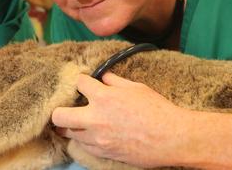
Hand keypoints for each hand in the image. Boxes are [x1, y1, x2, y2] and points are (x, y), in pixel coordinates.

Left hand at [51, 73, 190, 167]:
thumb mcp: (136, 87)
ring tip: (82, 120)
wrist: (172, 138)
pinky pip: (83, 146)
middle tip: (68, 107)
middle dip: (60, 109)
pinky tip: (94, 133)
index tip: (84, 83)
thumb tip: (103, 78)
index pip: (78, 83)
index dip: (81, 80)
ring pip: (69, 133)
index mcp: (103, 97)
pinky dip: (85, 138)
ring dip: (73, 125)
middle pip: (59, 115)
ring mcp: (97, 139)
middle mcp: (95, 119)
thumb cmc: (157, 110)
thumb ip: (115, 81)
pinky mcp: (103, 153)